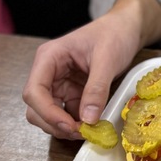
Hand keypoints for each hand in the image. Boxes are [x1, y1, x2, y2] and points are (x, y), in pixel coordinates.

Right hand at [22, 12, 141, 138]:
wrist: (127, 27)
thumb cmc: (114, 33)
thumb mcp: (108, 59)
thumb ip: (97, 89)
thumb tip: (88, 119)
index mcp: (49, 57)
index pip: (34, 91)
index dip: (47, 112)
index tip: (69, 125)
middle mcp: (48, 72)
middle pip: (36, 107)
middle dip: (54, 123)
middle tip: (80, 132)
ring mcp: (59, 83)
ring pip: (48, 114)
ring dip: (63, 126)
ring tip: (87, 130)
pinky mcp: (71, 92)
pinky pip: (66, 113)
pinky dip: (74, 123)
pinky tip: (91, 126)